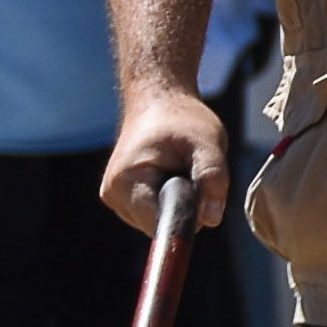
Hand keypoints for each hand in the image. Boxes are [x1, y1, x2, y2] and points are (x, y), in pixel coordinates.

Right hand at [102, 84, 230, 233]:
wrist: (158, 100)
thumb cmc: (182, 120)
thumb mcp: (207, 143)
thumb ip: (212, 178)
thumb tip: (212, 218)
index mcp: (126, 181)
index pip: (158, 224)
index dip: (185, 217)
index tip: (201, 199)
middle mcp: (113, 195)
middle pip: (158, 226)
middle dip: (182, 208)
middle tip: (189, 173)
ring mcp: (114, 199)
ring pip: (156, 223)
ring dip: (175, 205)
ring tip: (177, 170)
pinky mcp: (121, 200)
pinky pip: (152, 216)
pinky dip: (166, 202)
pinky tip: (167, 177)